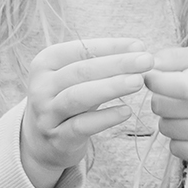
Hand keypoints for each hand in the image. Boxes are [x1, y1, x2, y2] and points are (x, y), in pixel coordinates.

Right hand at [20, 38, 153, 187]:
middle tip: (146, 61)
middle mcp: (41, 86)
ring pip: (78, 97)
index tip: (140, 46)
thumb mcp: (76, 79)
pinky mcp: (57, 139)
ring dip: (111, 87)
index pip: (80, 49)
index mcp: (45, 62)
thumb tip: (138, 49)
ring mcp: (46, 114)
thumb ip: (101, 64)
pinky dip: (105, 118)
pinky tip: (126, 111)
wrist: (41, 142)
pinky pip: (81, 126)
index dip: (111, 46)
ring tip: (138, 82)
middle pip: (81, 71)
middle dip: (117, 64)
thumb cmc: (67, 101)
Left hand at [144, 46, 187, 167]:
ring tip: (186, 113)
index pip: (182, 86)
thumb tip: (147, 66)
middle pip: (163, 107)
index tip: (149, 77)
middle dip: (161, 99)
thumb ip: (175, 57)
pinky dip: (178, 140)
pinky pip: (177, 150)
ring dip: (168, 120)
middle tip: (173, 96)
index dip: (158, 82)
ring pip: (167, 129)